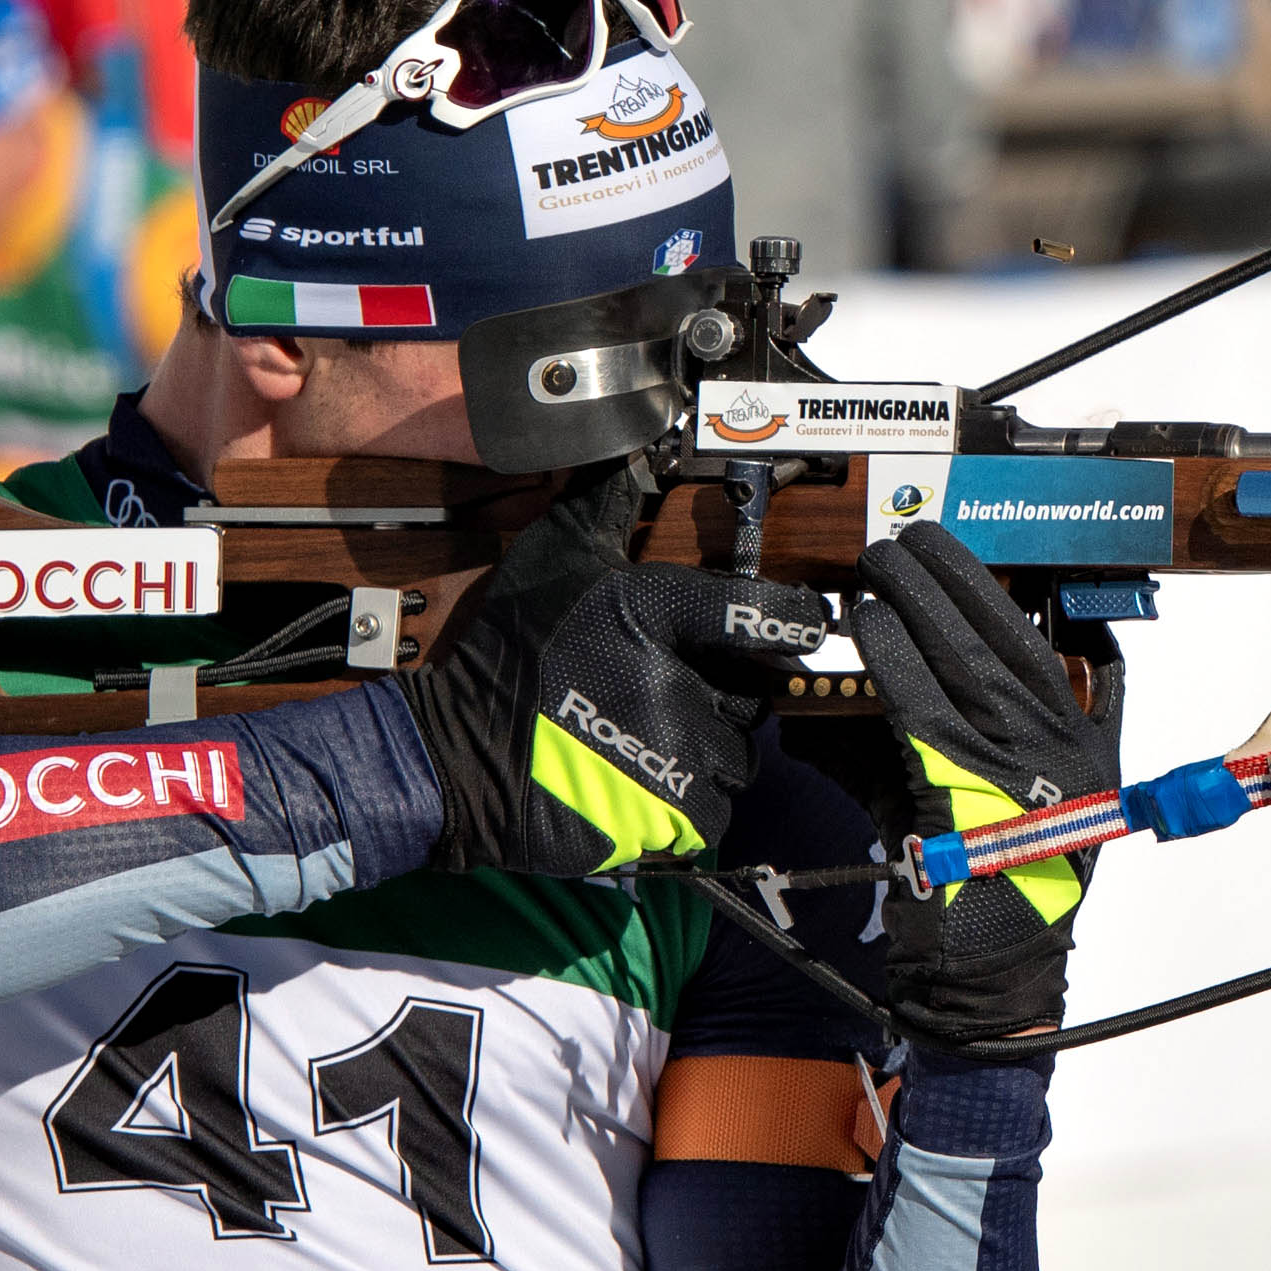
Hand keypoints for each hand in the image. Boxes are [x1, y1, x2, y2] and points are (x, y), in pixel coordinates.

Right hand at [398, 460, 830, 877]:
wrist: (460, 754)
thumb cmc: (508, 651)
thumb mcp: (552, 558)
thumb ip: (604, 507)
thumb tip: (634, 453)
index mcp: (653, 614)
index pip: (760, 612)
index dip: (797, 616)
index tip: (811, 622)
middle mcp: (673, 684)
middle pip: (753, 692)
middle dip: (727, 692)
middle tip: (682, 692)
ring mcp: (672, 756)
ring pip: (737, 756)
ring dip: (711, 750)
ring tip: (661, 740)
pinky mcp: (664, 816)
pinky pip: (713, 812)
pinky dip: (691, 802)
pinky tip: (650, 781)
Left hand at [840, 522, 1121, 1036]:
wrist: (994, 978)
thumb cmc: (992, 893)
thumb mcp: (986, 808)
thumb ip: (943, 747)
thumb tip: (875, 702)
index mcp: (1084, 748)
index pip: (1058, 648)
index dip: (1011, 594)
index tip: (970, 557)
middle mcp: (1062, 750)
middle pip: (1008, 635)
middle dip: (955, 576)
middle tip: (908, 538)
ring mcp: (1019, 767)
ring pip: (967, 659)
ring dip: (918, 601)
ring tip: (880, 564)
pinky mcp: (966, 788)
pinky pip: (925, 705)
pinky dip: (895, 660)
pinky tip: (869, 628)